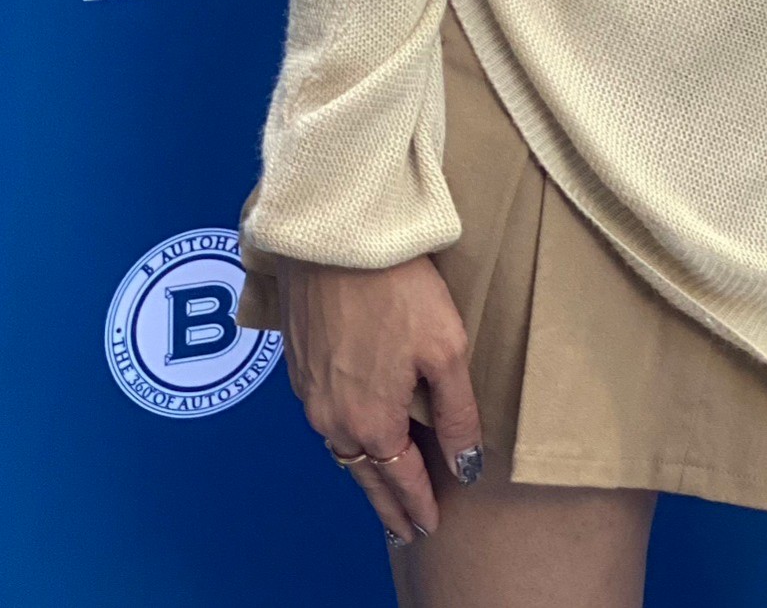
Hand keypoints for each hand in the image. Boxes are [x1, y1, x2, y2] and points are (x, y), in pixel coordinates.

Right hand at [274, 253, 484, 546]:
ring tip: (382, 487)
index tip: (430, 525)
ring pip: (341, 447)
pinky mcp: (299, 364)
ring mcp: (309, 393)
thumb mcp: (445, 349)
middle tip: (404, 529)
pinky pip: (324, 418)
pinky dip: (344, 438)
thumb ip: (456, 413)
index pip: (399, 478)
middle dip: (388, 503)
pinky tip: (354, 432)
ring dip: (364, 472)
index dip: (418, 503)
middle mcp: (333, 418)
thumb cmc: (397, 288)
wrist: (333, 238)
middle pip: (365, 473)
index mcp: (371, 421)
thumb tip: (467, 465)